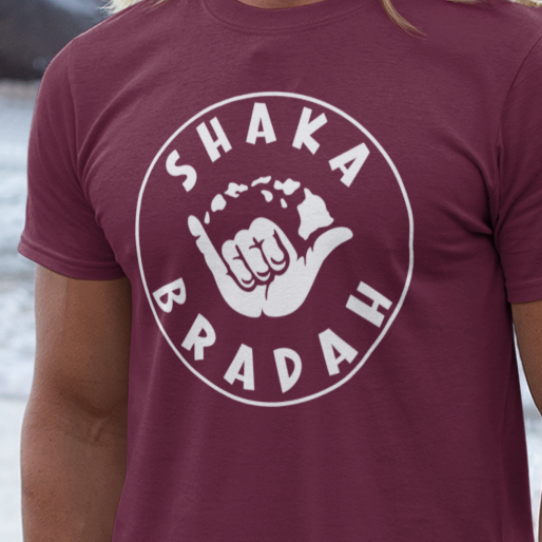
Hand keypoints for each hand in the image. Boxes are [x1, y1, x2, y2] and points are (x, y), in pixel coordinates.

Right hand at [187, 215, 351, 317]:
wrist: (273, 320)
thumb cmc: (291, 292)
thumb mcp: (307, 269)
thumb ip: (322, 246)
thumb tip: (349, 230)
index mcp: (268, 234)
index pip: (263, 228)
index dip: (273, 249)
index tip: (282, 266)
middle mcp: (248, 240)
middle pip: (245, 239)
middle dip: (259, 264)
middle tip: (268, 278)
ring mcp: (232, 254)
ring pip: (230, 251)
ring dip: (245, 274)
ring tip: (254, 285)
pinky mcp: (218, 269)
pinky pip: (206, 249)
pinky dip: (199, 235)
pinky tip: (193, 220)